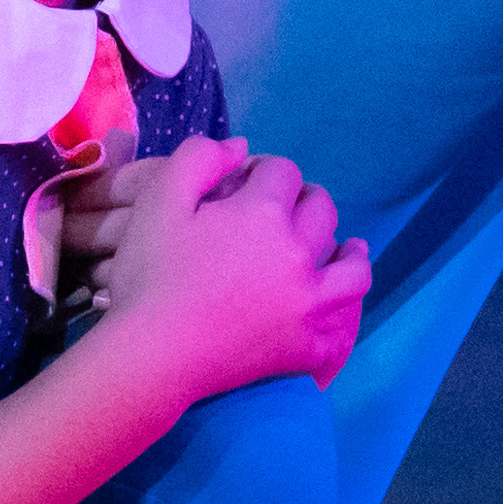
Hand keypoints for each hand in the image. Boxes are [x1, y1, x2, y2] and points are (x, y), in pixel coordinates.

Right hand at [70, 141, 370, 400]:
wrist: (152, 355)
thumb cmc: (149, 275)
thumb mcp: (158, 200)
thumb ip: (198, 158)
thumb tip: (241, 148)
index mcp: (264, 213)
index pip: (283, 171)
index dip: (263, 170)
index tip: (242, 183)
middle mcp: (299, 254)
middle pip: (323, 210)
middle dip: (304, 200)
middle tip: (279, 212)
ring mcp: (308, 305)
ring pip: (353, 270)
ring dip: (350, 253)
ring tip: (346, 249)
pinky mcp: (304, 348)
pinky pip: (338, 330)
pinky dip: (339, 316)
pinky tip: (330, 308)